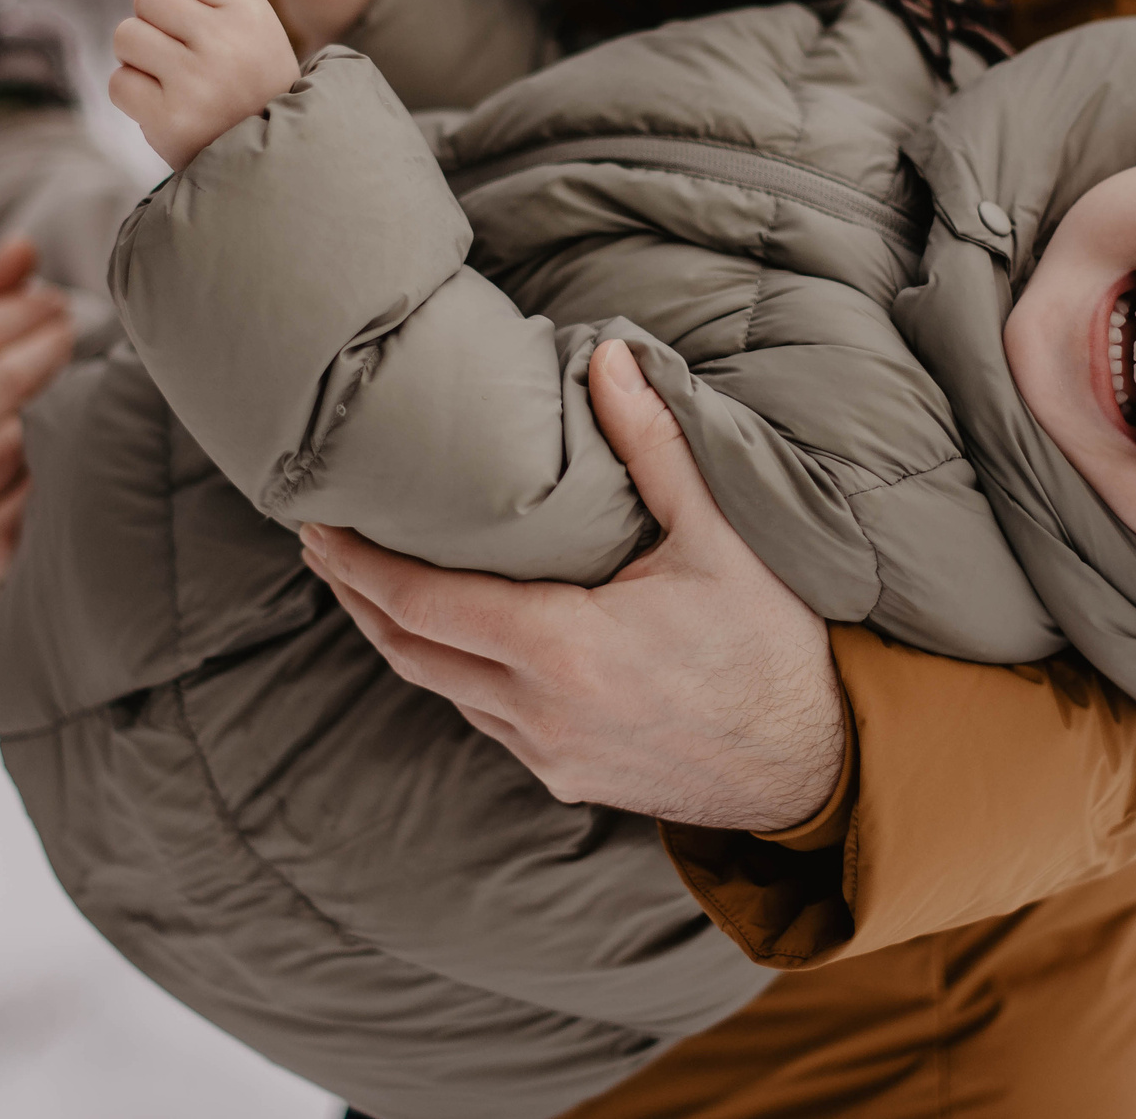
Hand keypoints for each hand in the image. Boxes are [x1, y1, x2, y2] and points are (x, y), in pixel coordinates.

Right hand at [0, 238, 74, 616]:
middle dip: (50, 349)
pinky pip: (25, 508)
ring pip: (20, 444)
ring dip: (54, 412)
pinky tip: (56, 457)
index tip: (56, 303)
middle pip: (2, 387)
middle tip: (73, 332)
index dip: (25, 315)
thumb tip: (24, 248)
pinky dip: (45, 477)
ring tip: (70, 388)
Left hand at [108, 0, 300, 170]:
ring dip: (139, 56)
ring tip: (174, 77)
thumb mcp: (249, 22)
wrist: (273, 157)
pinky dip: (134, 93)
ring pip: (125, 37)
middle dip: (153, 20)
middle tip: (182, 49)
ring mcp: (197, 83)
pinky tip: (165, 104)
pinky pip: (119, 83)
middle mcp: (225, 42)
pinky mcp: (170, 121)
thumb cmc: (249, 77)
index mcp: (249, 9)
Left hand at [299, 340, 845, 830]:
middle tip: (319, 542)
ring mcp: (548, 754)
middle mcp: (538, 711)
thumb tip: (608, 356)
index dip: (358, 564)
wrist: (818, 766)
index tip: (316, 523)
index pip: (422, 602)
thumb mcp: (718, 536)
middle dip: (356, 594)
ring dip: (401, 635)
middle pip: (409, 649)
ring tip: (369, 581)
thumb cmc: (773, 646)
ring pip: (443, 689)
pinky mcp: (566, 778)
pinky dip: (453, 672)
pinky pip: (485, 719)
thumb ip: (653, 445)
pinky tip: (452, 636)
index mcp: (562, 648)